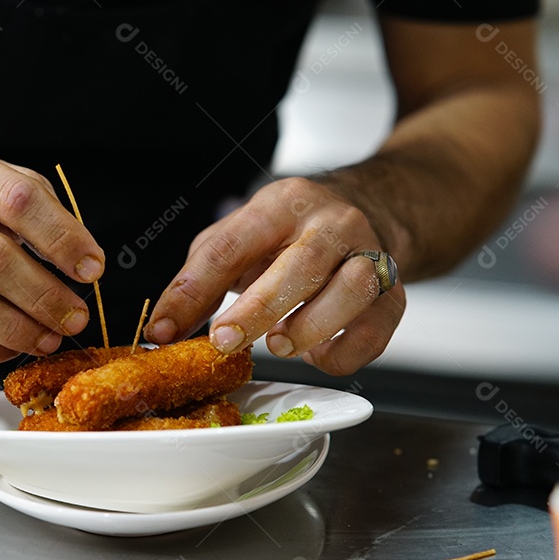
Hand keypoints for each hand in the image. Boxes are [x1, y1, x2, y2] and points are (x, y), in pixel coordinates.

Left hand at [147, 177, 405, 375]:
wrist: (372, 211)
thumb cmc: (291, 234)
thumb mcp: (239, 236)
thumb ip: (200, 277)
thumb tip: (164, 330)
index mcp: (280, 205)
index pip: (230, 244)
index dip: (193, 290)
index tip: (164, 331)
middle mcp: (332, 224)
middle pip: (300, 264)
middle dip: (258, 309)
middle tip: (224, 341)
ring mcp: (370, 255)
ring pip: (352, 290)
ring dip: (310, 326)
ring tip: (279, 346)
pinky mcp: (394, 295)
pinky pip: (375, 330)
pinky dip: (344, 352)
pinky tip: (318, 354)